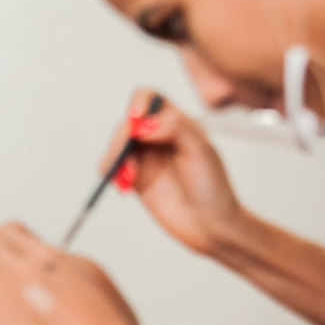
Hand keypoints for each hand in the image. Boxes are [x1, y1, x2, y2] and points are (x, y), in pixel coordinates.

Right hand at [107, 90, 245, 255]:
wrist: (211, 225)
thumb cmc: (213, 186)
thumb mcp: (202, 150)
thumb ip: (175, 128)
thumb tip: (143, 125)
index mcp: (176, 123)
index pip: (149, 98)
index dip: (138, 103)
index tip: (135, 119)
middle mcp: (157, 137)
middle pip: (126, 123)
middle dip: (121, 138)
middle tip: (126, 157)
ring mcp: (144, 158)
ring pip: (115, 146)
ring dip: (115, 159)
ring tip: (129, 178)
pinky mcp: (134, 179)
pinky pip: (110, 168)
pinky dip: (112, 174)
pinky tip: (125, 187)